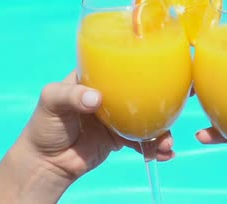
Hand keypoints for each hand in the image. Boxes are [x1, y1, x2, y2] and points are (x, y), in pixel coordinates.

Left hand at [0, 71, 173, 202]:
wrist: (46, 162)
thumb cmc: (44, 125)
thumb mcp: (51, 102)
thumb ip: (70, 96)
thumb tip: (96, 99)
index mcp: (97, 77)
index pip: (124, 65)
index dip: (146, 64)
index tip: (169, 66)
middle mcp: (111, 94)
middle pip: (144, 92)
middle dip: (165, 99)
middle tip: (182, 104)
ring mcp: (118, 116)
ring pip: (148, 118)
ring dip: (162, 129)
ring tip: (166, 144)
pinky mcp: (120, 138)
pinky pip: (143, 140)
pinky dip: (154, 147)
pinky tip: (164, 154)